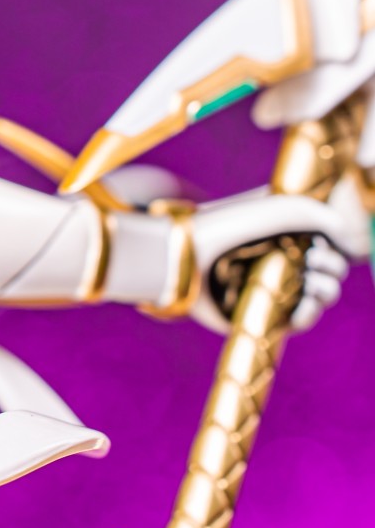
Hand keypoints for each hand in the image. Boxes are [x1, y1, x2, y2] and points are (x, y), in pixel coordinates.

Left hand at [188, 190, 357, 334]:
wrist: (179, 255)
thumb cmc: (222, 226)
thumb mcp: (275, 208)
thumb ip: (318, 214)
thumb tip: (348, 235)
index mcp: (282, 229)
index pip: (328, 239)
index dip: (338, 242)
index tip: (331, 240)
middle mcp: (278, 255)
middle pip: (330, 268)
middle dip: (333, 266)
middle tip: (314, 259)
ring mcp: (271, 283)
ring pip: (320, 294)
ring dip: (326, 290)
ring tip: (311, 283)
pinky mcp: (261, 310)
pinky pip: (298, 319)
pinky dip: (308, 316)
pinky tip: (301, 311)